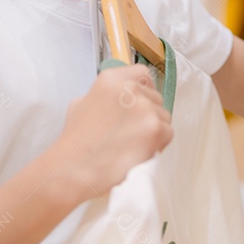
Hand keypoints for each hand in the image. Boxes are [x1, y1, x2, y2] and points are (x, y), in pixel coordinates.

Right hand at [50, 65, 171, 203]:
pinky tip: (139, 151)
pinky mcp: (156, 129)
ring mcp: (145, 108)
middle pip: (155, 97)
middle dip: (148, 113)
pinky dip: (158, 144)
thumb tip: (118, 97)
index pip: (142, 74)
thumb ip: (105, 95)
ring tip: (133, 144)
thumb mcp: (81, 104)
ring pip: (163, 115)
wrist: (75, 170)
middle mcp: (130, 89)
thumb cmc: (76, 142)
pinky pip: (168, 133)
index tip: (139, 102)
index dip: (143, 89)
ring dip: (154, 129)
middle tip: (132, 132)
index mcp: (111, 79)